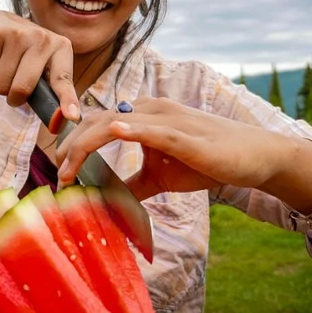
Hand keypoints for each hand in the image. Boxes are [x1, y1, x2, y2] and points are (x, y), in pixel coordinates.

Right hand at [0, 11, 79, 119]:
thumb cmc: (26, 56)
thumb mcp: (44, 66)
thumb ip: (52, 90)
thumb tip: (65, 119)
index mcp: (61, 47)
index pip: (63, 80)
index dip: (67, 100)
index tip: (71, 117)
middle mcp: (42, 38)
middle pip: (23, 88)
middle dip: (15, 98)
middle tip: (15, 91)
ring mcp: (17, 34)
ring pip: (3, 84)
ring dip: (1, 85)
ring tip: (6, 68)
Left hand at [55, 97, 291, 199]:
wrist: (255, 157)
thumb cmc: (208, 161)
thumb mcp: (160, 176)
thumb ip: (132, 185)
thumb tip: (104, 202)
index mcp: (143, 115)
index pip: (96, 121)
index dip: (72, 139)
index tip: (56, 164)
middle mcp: (151, 110)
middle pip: (97, 120)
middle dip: (71, 146)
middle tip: (57, 174)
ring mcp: (169, 120)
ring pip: (115, 123)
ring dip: (87, 145)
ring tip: (69, 167)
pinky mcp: (187, 136)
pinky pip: (154, 129)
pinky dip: (131, 129)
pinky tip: (113, 132)